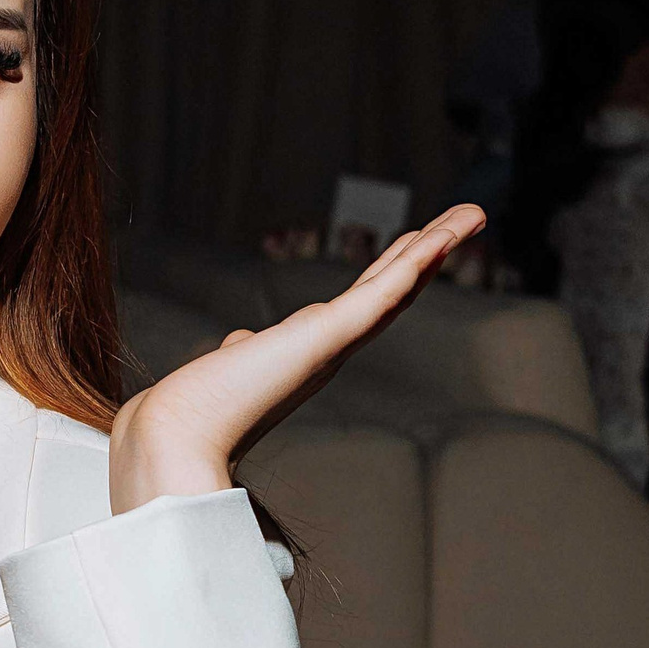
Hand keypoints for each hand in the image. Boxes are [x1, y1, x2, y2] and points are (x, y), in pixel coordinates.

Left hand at [108, 204, 486, 514]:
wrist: (177, 434)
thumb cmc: (196, 408)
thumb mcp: (231, 363)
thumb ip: (243, 349)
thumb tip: (238, 342)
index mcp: (312, 353)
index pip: (365, 303)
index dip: (396, 273)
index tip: (418, 244)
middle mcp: (332, 350)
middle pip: (393, 290)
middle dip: (430, 252)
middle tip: (467, 218)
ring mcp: (335, 344)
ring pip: (397, 286)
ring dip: (436, 247)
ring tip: (471, 213)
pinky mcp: (329, 337)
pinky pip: (382, 293)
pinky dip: (414, 264)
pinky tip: (439, 236)